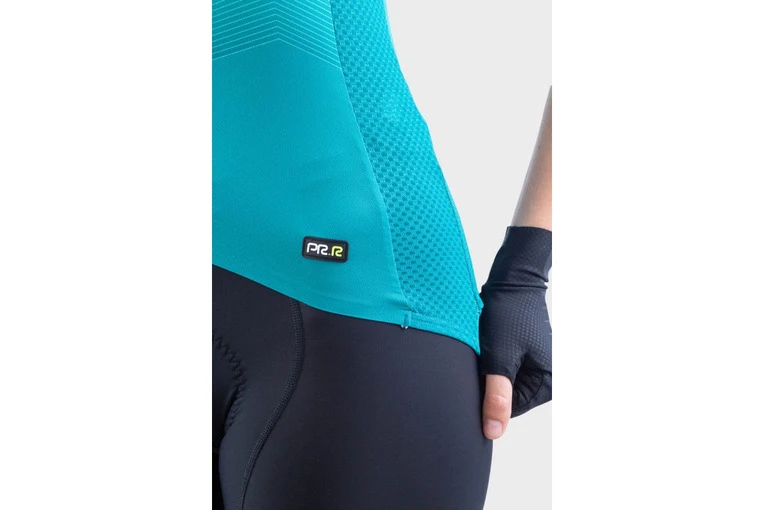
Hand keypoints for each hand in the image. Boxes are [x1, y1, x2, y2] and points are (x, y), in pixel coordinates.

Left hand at [478, 226, 551, 439]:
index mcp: (548, 383)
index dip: (487, 398)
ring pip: (501, 384)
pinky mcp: (524, 355)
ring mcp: (536, 366)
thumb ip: (496, 396)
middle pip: (506, 398)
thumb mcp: (499, 357)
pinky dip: (490, 361)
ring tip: (487, 348)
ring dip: (488, 371)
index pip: (508, 412)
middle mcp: (547, 378)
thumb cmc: (507, 314)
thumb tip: (493, 432)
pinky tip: (488, 344)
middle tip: (483, 357)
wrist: (511, 280)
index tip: (478, 373)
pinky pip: (502, 370)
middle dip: (488, 384)